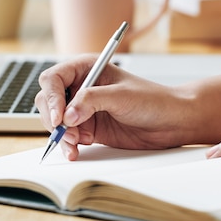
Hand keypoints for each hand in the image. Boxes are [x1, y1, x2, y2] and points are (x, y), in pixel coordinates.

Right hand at [35, 56, 194, 159]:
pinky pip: (68, 137)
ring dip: (60, 134)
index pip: (54, 78)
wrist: (172, 122)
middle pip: (49, 100)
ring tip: (74, 144)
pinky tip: (75, 152)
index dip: (52, 97)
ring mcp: (83, 109)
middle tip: (66, 133)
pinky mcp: (89, 128)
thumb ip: (91, 101)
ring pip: (55, 121)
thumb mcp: (121, 96)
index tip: (60, 116)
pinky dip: (68, 145)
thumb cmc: (152, 99)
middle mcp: (82, 87)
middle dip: (53, 118)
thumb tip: (67, 114)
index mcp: (87, 68)